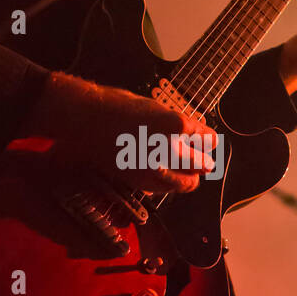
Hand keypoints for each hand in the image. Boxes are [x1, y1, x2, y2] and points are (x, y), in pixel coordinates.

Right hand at [26, 72, 217, 193]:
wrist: (87, 118)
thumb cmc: (118, 106)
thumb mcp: (155, 107)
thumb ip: (176, 124)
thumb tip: (192, 135)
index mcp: (176, 124)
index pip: (207, 139)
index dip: (209, 140)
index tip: (208, 141)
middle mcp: (168, 148)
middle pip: (201, 164)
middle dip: (204, 163)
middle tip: (206, 164)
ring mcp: (153, 167)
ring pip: (184, 183)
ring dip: (189, 179)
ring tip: (190, 177)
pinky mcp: (138, 179)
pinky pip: (162, 188)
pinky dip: (168, 185)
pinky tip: (165, 179)